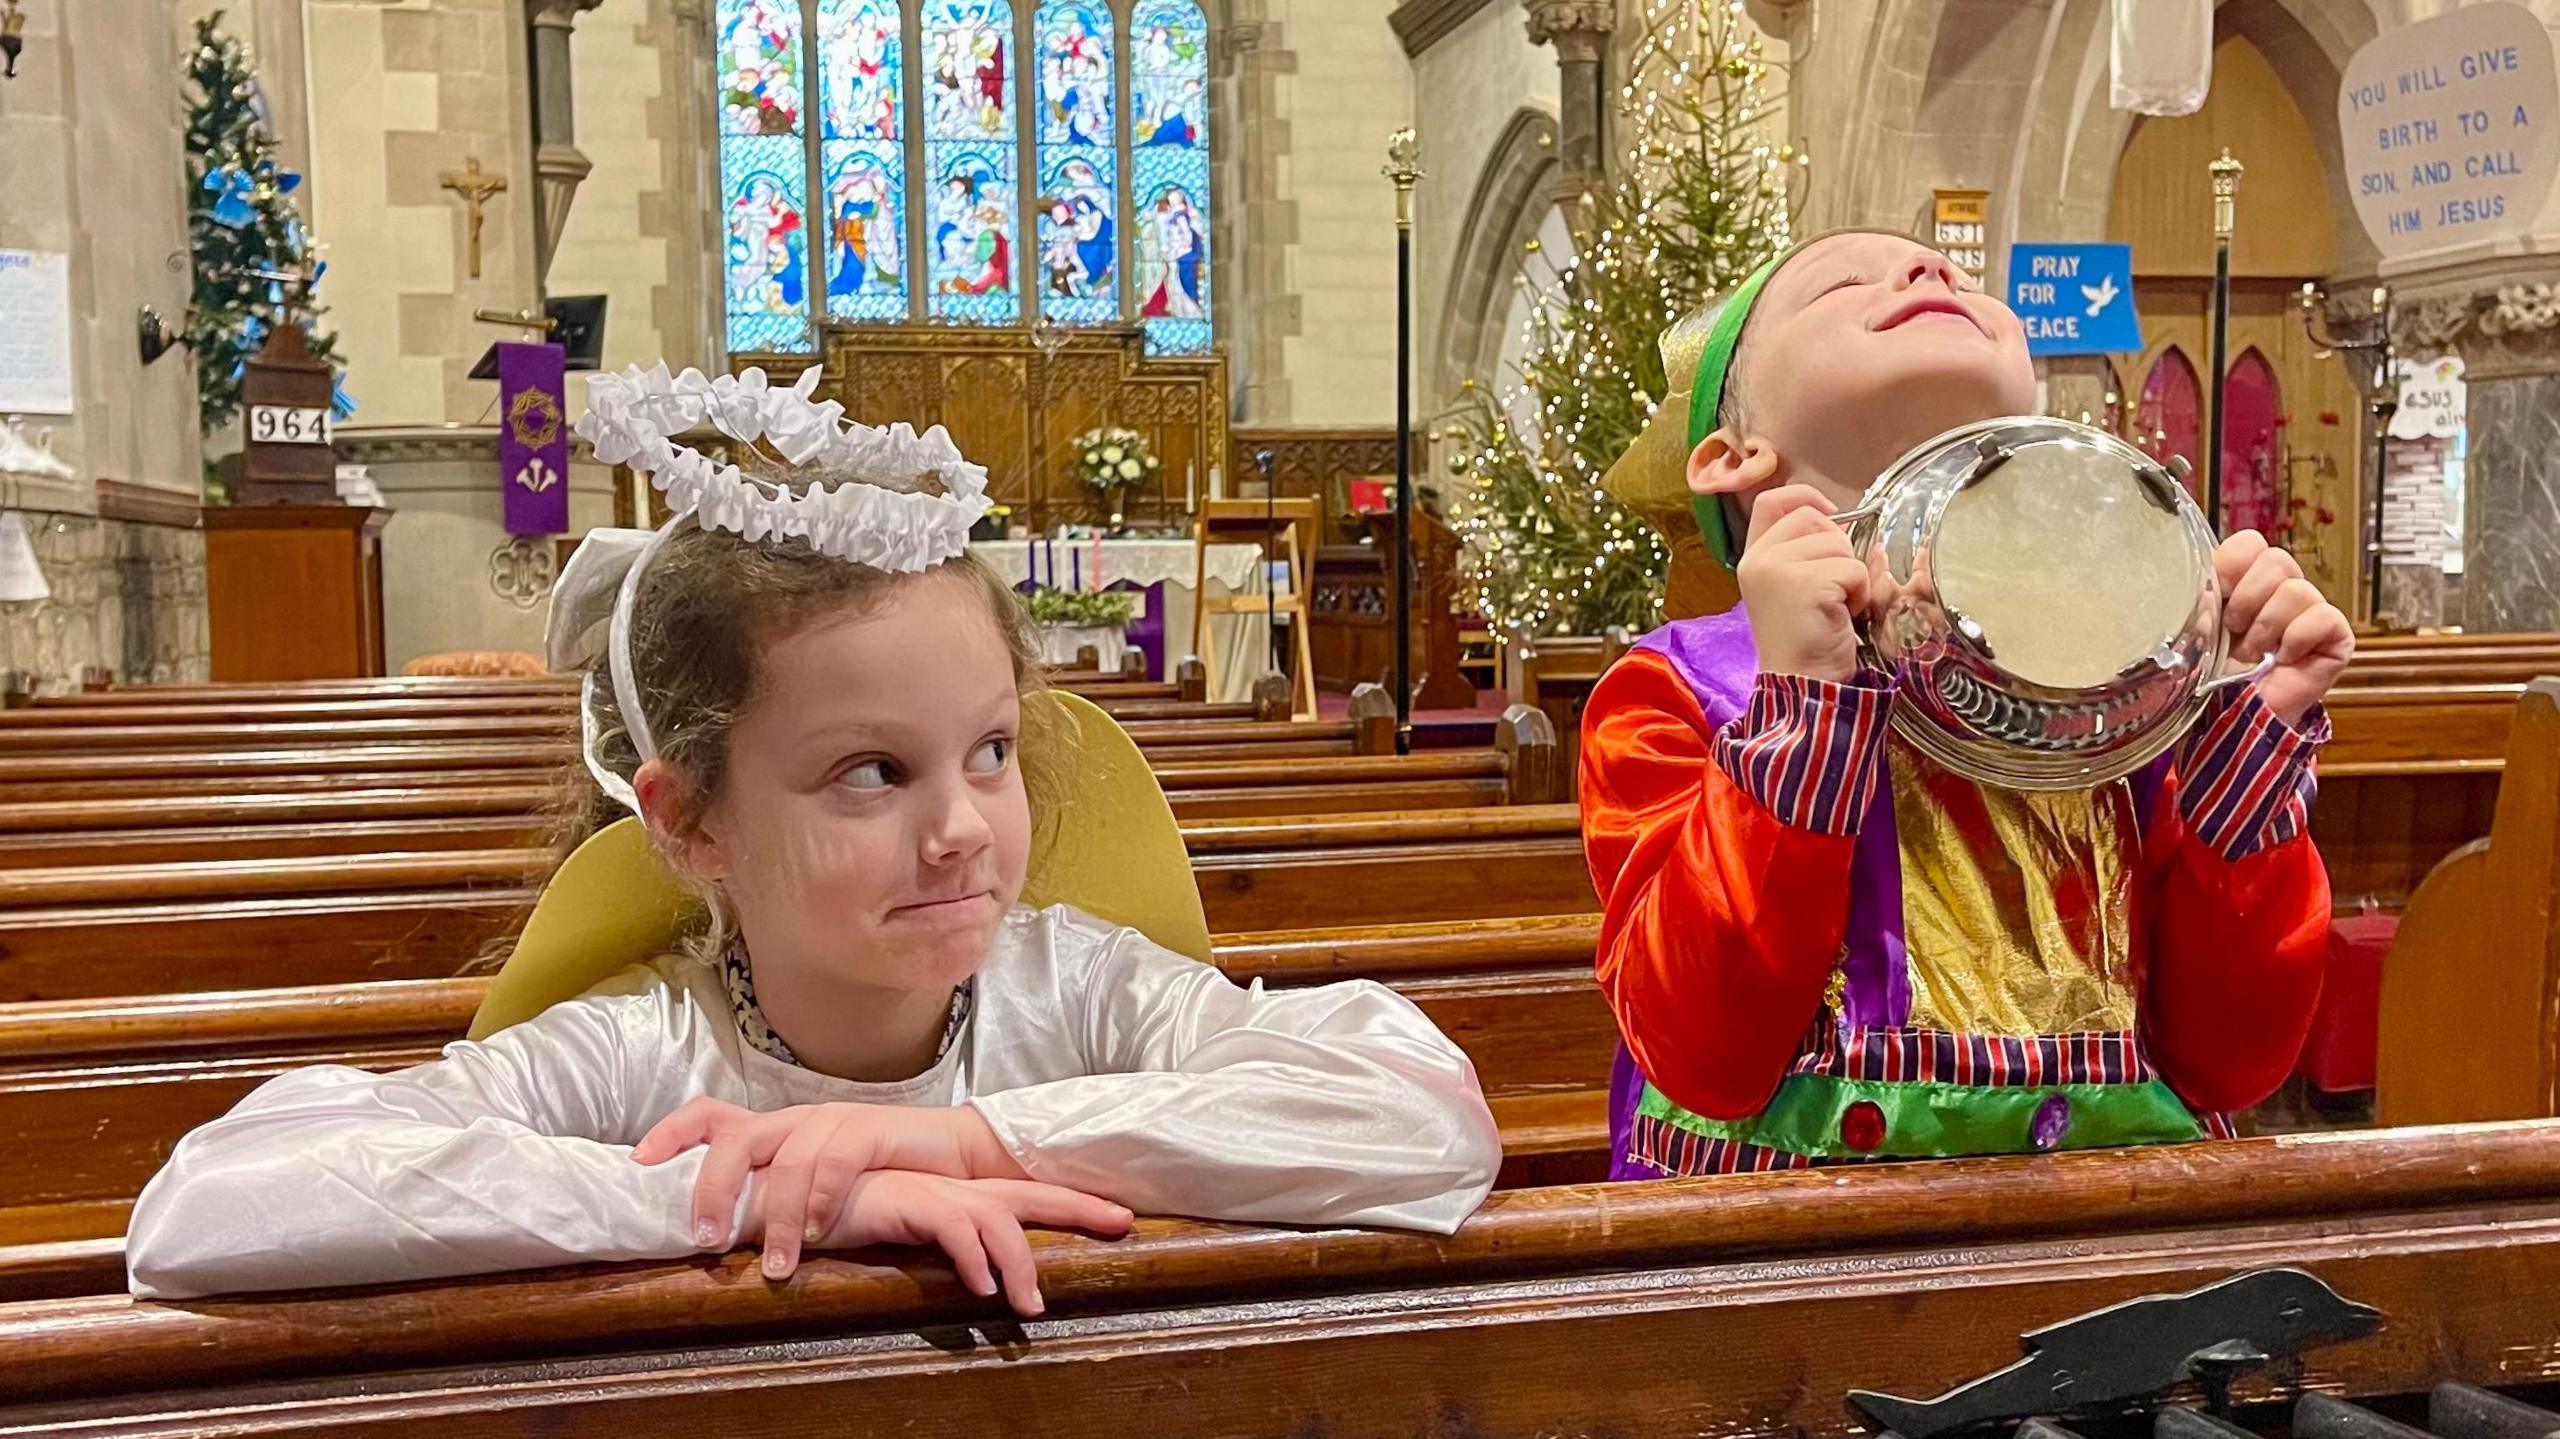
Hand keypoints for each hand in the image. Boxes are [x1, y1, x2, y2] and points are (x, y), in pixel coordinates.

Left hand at [635, 1099, 1025, 1271]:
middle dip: (712, 1189)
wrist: (954, 1155)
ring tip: (777, 1267)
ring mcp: (834, 1121)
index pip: (710, 1114)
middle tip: (704, 1241)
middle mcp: (797, 1119)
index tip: (637, 1162)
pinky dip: (823, 1201)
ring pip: (787, 1162)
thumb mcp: (817, 1188)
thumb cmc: (881, 1176)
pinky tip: (820, 1235)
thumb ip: (775, 1198)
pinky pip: (836, 1161)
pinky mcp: (872, 1128)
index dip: (670, 1132)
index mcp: (777, 1129)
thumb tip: (721, 1238)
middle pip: (736, 1139)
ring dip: (777, 1219)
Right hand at [785, 1170, 1133, 1313]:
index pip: (1028, 1195)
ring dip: (1022, 1263)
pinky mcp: (909, 1202)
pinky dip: (974, 1258)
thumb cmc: (847, 1216)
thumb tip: (975, 1285)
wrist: (791, 1191)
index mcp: (961, 1195)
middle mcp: (957, 1190)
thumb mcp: (905, 1236)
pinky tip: (983, 1290)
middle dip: (1079, 1206)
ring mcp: (935, 1192)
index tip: (1120, 1216)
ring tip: (1033, 1307)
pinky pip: (954, 1229)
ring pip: (999, 1219)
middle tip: (1123, 1222)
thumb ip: (940, 1251)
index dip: (1074, 1203)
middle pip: (1032, 1194)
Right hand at [1737, 485, 1869, 682]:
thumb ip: (1799, 551)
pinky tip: (1839, 616)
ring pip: (1838, 543)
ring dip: (1849, 574)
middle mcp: (1758, 559)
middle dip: (1837, 546)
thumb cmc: (1804, 641)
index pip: (1772, 500)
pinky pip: (1853, 568)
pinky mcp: (1805, 583)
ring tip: (1832, 606)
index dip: (1805, 497)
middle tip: (1831, 586)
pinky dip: (1857, 593)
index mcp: (1752, 558)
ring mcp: (1777, 569)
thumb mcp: (1790, 586)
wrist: (1802, 686)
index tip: (1831, 514)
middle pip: (1813, 518)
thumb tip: (1837, 519)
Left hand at [2213, 530, 2352, 726]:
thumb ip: (2199, 596)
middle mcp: (2280, 592)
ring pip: (2297, 589)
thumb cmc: (2213, 676)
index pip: (2251, 543)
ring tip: (2252, 652)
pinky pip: (2323, 616)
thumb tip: (2200, 582)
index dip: (2233, 565)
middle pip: (2277, 560)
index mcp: (2246, 582)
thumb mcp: (2195, 628)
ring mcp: (2310, 613)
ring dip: (2267, 626)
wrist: (2232, 719)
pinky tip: (2284, 659)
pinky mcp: (2335, 636)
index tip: (2217, 595)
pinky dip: (2297, 639)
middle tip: (2234, 629)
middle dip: (2248, 598)